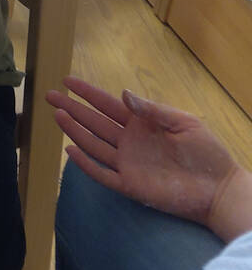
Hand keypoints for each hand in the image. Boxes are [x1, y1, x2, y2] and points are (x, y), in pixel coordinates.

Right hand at [46, 76, 243, 235]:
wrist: (219, 189)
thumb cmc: (206, 153)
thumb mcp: (184, 123)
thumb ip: (152, 109)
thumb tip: (123, 93)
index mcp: (141, 123)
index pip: (108, 104)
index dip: (87, 93)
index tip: (67, 81)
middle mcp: (129, 141)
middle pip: (94, 122)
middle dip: (72, 108)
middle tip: (50, 95)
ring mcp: (127, 163)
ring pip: (93, 144)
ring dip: (74, 130)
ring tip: (56, 115)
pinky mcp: (129, 184)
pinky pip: (101, 173)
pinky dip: (85, 163)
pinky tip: (69, 150)